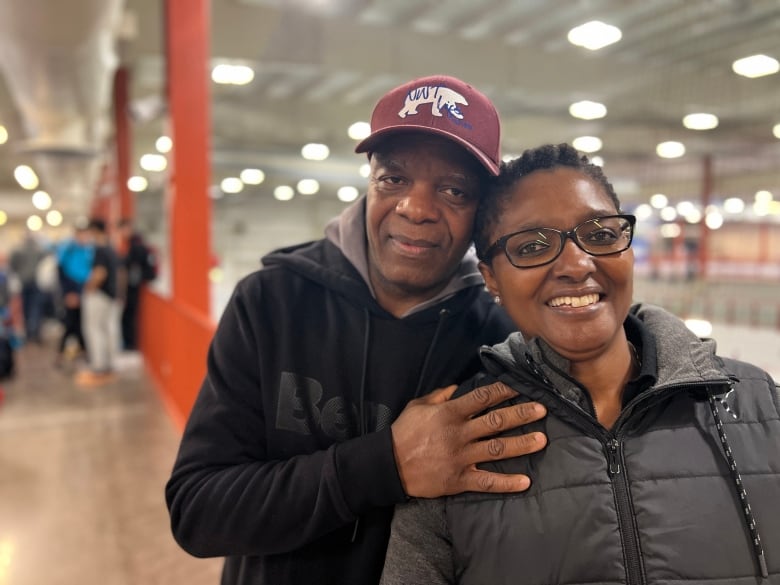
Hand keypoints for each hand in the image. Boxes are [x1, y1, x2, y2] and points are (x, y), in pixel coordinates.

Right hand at [391, 382, 546, 497]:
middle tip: (542, 410)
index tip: (520, 386)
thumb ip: (440, 395)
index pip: (482, 398)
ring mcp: (461, 458)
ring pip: (497, 449)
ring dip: (521, 444)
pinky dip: (506, 483)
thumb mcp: (418, 406)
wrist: (389, 465)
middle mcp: (459, 434)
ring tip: (542, 440)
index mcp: (449, 413)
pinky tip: (525, 482)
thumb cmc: (403, 432)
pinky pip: (487, 481)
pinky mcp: (459, 479)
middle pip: (496, 422)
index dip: (503, 390)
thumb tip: (459, 387)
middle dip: (521, 414)